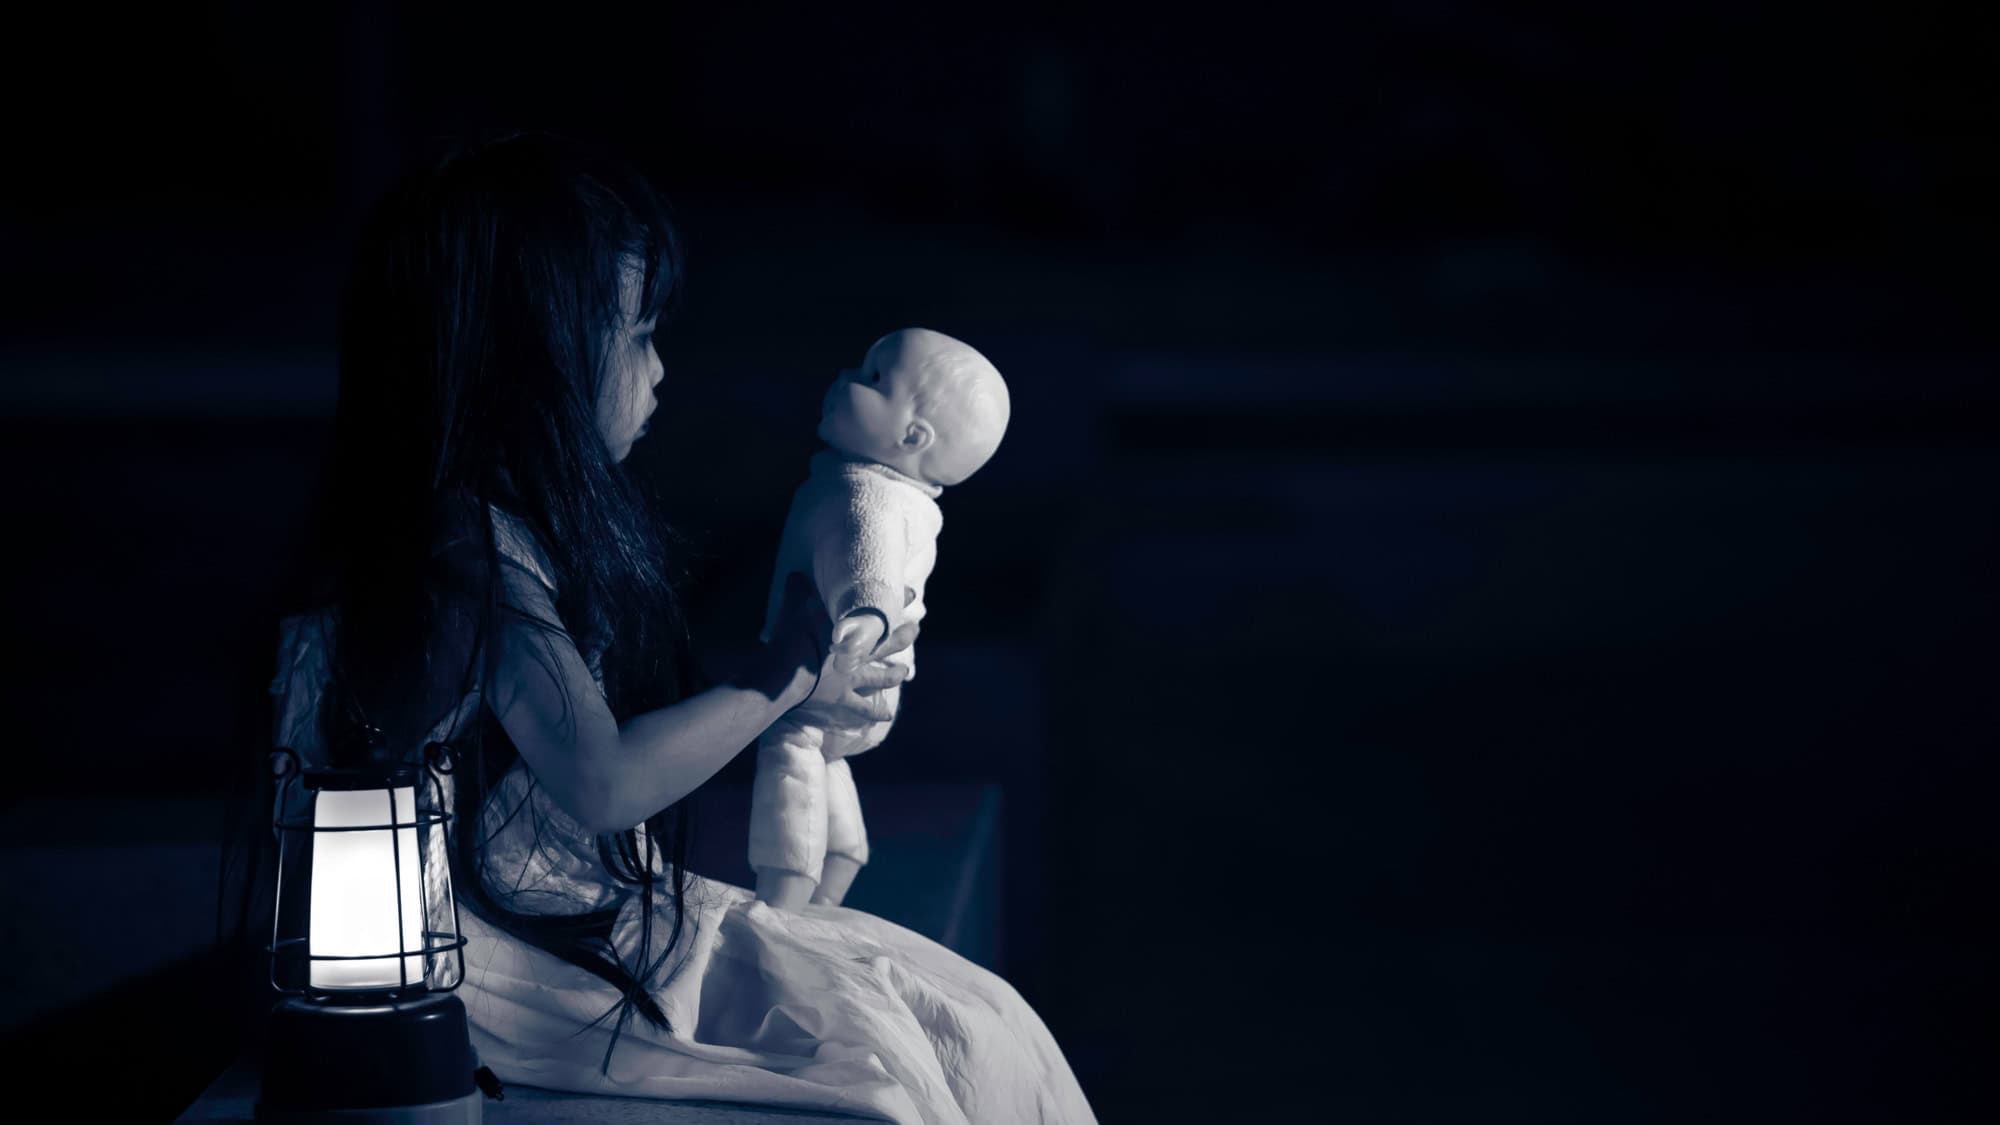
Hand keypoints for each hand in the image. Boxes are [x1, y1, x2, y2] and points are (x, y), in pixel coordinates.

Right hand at [767, 574, 915, 729]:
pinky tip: (887, 716)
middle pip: (888, 643)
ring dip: (895, 674)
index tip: (913, 594)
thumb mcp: (794, 605)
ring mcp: (852, 678)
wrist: (786, 672)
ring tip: (905, 672)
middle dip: (904, 635)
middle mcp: (857, 653)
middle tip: (916, 628)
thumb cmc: (793, 636)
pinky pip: (863, 709)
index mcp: (850, 630)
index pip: (879, 612)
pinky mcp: (841, 699)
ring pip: (882, 677)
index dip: (898, 602)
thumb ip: (798, 589)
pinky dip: (875, 713)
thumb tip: (795, 575)